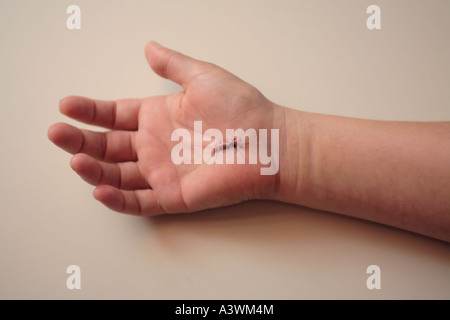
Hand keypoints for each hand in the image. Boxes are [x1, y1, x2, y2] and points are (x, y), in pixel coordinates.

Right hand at [48, 42, 281, 214]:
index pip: (115, 116)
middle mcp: (157, 145)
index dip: (90, 111)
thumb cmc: (243, 108)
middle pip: (109, 146)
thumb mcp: (202, 77)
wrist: (270, 141)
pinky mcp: (175, 196)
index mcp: (159, 117)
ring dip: (94, 169)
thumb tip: (150, 47)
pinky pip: (140, 201)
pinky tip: (100, 189)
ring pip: (118, 175)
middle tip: (58, 132)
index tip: (68, 105)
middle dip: (81, 139)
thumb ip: (173, 65)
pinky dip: (118, 199)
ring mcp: (163, 172)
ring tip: (74, 157)